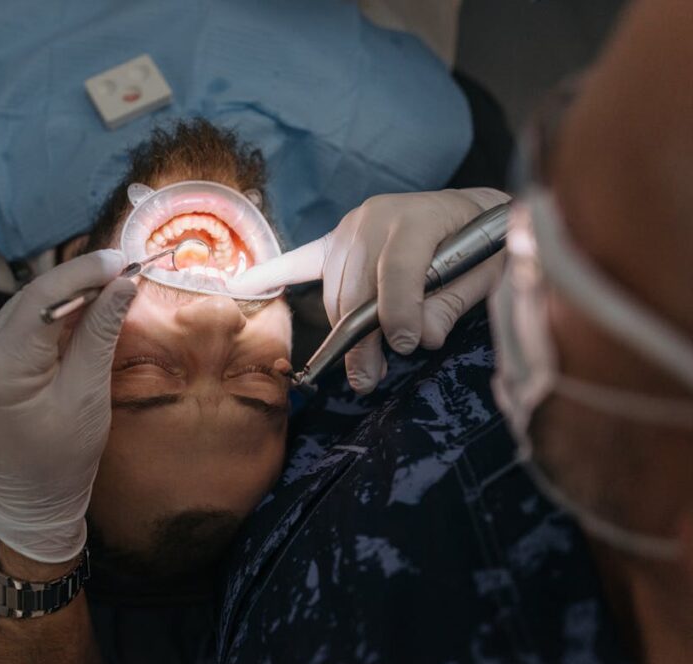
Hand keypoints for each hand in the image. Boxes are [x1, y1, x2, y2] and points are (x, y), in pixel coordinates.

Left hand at [0, 250, 136, 562]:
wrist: (32, 500)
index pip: (42, 300)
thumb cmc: (62, 458)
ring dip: (69, 292)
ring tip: (112, 283)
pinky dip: (56, 313)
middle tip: (125, 266)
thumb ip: (100, 334)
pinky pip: (23, 324)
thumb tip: (122, 283)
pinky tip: (86, 308)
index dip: (84, 273)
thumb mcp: (88, 395)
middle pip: (32, 297)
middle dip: (80, 278)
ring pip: (28, 306)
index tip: (123, 259)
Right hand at [230, 188, 509, 392]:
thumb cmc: (490, 246)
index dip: (399, 311)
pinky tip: (242, 286)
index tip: (407, 346)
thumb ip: (454, 302)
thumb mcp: (489, 272)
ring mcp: (351, 228)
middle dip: (363, 339)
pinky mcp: (338, 241)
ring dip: (343, 331)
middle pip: (355, 288)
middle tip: (370, 380)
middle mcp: (376, 217)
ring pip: (333, 292)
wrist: (479, 213)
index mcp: (418, 217)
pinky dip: (271, 274)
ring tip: (362, 367)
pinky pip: (299, 260)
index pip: (396, 269)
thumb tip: (421, 338)